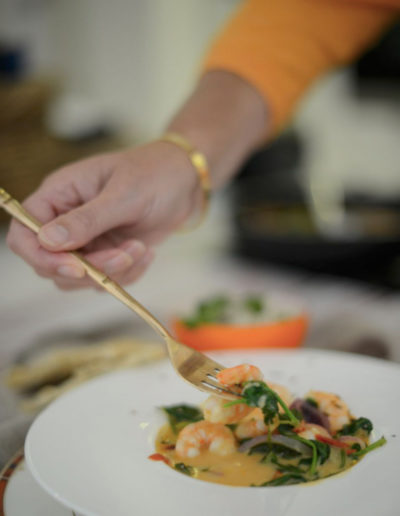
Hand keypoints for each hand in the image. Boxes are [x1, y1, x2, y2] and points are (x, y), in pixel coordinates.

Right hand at [6, 141, 198, 289]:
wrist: (186, 182)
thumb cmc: (155, 174)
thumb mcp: (123, 195)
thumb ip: (86, 219)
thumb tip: (47, 241)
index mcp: (60, 195)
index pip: (25, 232)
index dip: (41, 256)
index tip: (75, 267)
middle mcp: (67, 220)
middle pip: (51, 263)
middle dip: (89, 268)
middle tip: (123, 255)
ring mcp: (87, 240)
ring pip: (80, 277)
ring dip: (112, 272)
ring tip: (140, 248)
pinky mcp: (107, 253)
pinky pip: (107, 279)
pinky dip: (128, 274)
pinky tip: (146, 252)